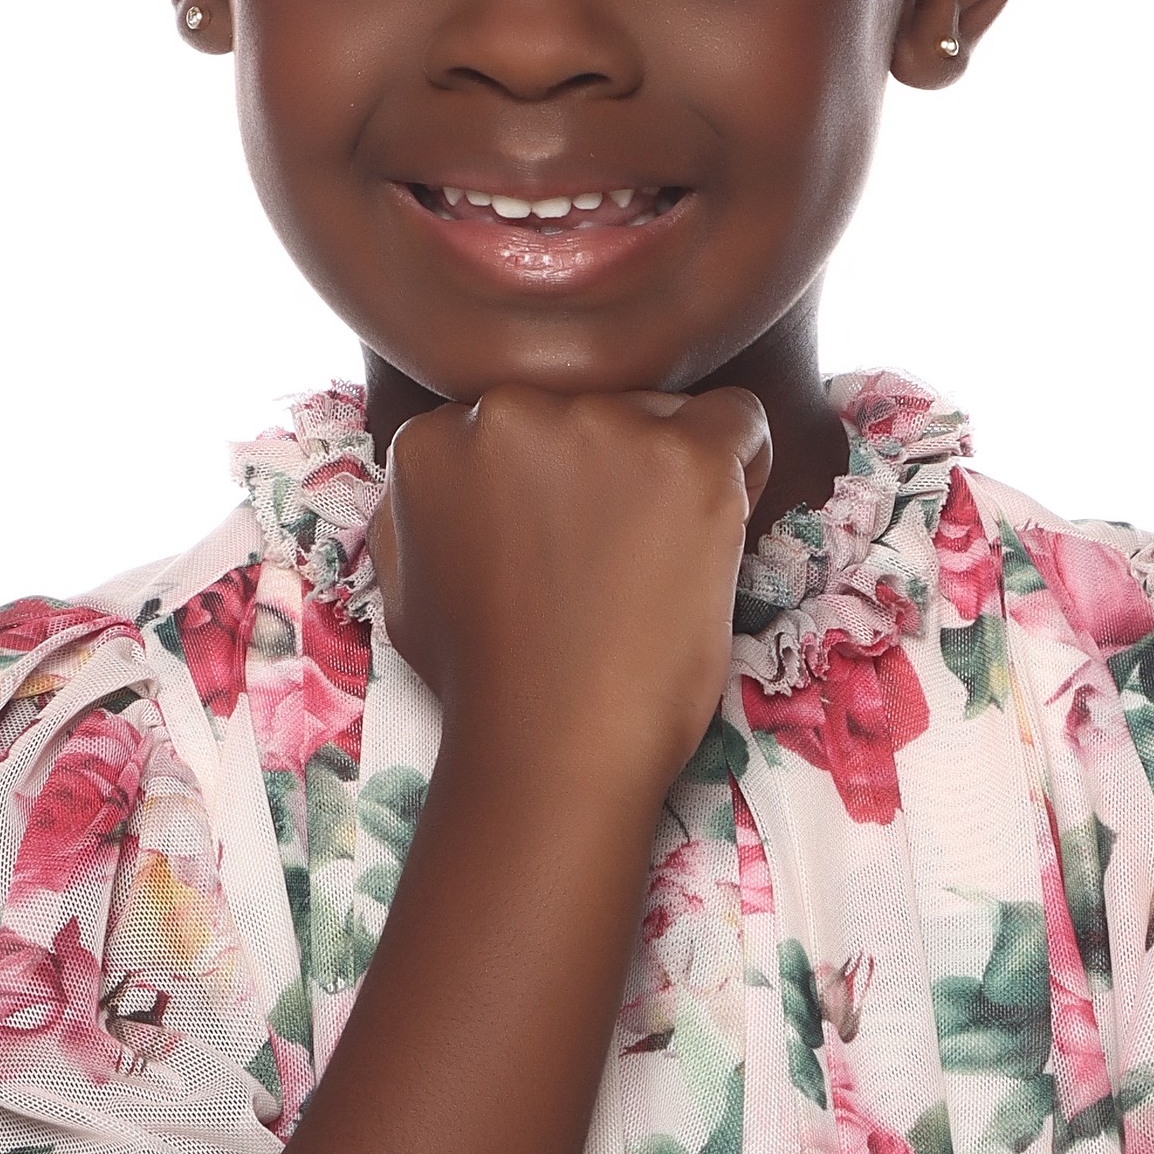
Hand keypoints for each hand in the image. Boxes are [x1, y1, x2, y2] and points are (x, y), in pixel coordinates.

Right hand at [367, 381, 771, 798]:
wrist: (551, 747)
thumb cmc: (484, 684)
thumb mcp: (408, 585)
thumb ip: (425, 508)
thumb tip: (456, 470)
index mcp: (436, 434)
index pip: (522, 419)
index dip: (554, 482)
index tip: (566, 544)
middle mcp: (510, 408)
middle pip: (593, 406)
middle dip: (609, 470)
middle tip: (612, 561)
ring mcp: (602, 427)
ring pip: (663, 414)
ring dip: (669, 475)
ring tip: (654, 566)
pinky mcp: (686, 458)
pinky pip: (742, 420)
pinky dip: (745, 467)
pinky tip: (719, 528)